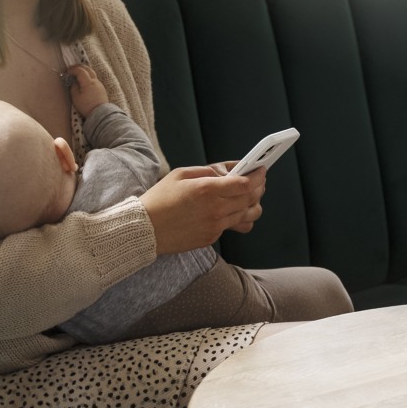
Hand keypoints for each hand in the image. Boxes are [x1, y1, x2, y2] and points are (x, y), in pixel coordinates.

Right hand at [67, 64, 109, 117]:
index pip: (80, 71)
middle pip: (88, 69)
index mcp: (88, 82)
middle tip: (72, 68)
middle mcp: (95, 81)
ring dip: (85, 71)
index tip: (68, 71)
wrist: (100, 113)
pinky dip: (88, 77)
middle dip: (79, 66)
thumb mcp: (76, 97)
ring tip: (78, 74)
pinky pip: (94, 79)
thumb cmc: (86, 106)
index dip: (73, 69)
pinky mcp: (102, 88)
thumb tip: (74, 82)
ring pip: (92, 73)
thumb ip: (74, 87)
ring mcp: (100, 84)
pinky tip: (85, 81)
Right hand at [140, 166, 266, 253]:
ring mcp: (215, 226)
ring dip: (253, 204)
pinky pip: (233, 226)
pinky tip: (233, 209)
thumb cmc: (160, 198)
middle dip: (259, 187)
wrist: (144, 229)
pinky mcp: (211, 238)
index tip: (261, 170)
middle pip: (251, 198)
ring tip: (249, 196)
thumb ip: (208, 171)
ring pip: (248, 215)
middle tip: (259, 181)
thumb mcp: (181, 174)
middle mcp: (215, 209)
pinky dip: (238, 216)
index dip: (258, 176)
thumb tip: (230, 171)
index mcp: (207, 189)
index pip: (246, 183)